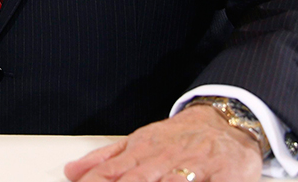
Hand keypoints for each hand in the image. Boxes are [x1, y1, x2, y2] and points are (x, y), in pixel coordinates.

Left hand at [64, 105, 262, 181]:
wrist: (224, 122)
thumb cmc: (178, 137)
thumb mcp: (138, 142)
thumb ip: (105, 159)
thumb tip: (72, 171)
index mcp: (142, 151)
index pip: (111, 172)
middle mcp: (165, 159)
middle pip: (138, 180)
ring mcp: (195, 166)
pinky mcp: (225, 175)